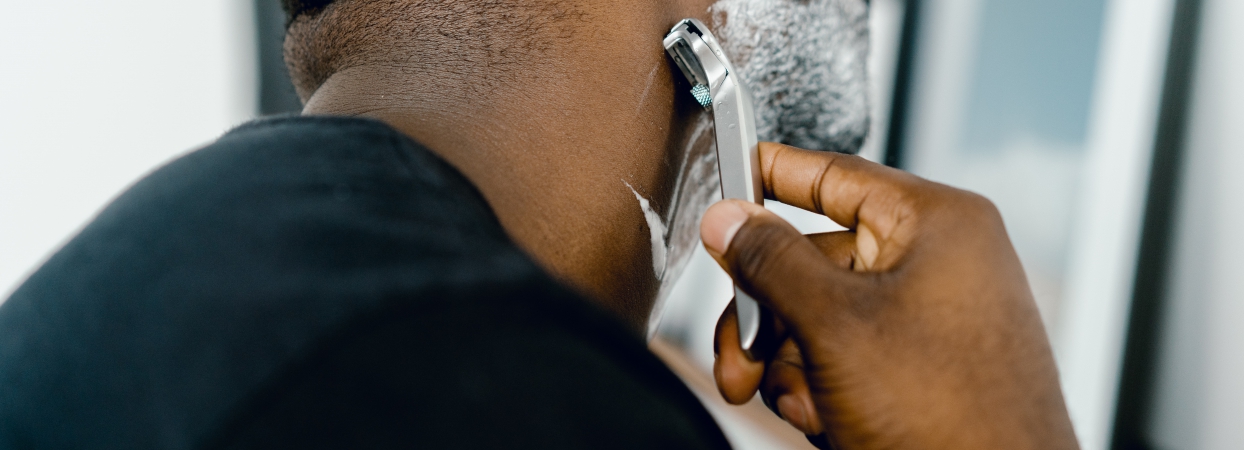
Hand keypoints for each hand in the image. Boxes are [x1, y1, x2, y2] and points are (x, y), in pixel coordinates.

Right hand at [701, 143, 1077, 448]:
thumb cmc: (951, 416)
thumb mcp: (834, 325)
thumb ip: (770, 262)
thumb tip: (728, 218)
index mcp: (935, 225)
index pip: (836, 175)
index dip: (773, 174)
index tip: (731, 171)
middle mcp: (937, 263)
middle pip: (812, 261)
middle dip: (766, 318)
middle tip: (738, 356)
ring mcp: (931, 317)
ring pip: (820, 315)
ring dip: (789, 363)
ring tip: (797, 403)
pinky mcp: (923, 365)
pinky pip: (846, 355)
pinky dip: (821, 387)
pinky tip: (825, 420)